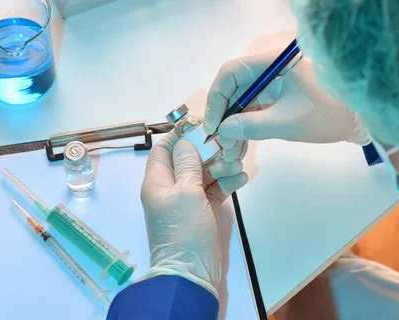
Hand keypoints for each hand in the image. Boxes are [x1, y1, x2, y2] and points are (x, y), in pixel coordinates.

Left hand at [141, 132, 247, 296]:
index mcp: (157, 181)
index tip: (200, 125)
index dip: (179, 135)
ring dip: (220, 166)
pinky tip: (241, 177)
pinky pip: (214, 190)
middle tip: (227, 141)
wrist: (191, 274)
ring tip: (237, 162)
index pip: (163, 150)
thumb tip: (186, 141)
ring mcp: (187, 200)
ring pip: (203, 173)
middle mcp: (170, 188)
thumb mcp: (185, 193)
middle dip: (206, 150)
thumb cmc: (183, 231)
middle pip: (187, 159)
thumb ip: (188, 165)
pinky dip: (226, 182)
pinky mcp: (203, 211)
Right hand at [204, 51, 369, 153]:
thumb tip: (222, 130)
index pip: (231, 72)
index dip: (216, 97)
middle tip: (220, 143)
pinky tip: (240, 147)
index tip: (212, 123)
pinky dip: (244, 129)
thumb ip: (251, 125)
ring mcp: (271, 85)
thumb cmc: (328, 114)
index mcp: (273, 63)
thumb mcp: (288, 122)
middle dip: (223, 116)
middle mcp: (268, 70)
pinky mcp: (275, 100)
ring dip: (232, 127)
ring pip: (239, 103)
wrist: (359, 121)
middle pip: (232, 88)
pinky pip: (251, 112)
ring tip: (230, 151)